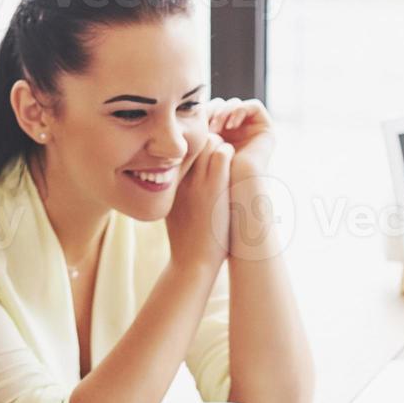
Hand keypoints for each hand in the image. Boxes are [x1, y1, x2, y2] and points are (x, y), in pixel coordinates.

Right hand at [167, 133, 233, 274]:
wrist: (193, 261)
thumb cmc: (186, 241)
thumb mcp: (172, 211)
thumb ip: (176, 192)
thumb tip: (178, 181)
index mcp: (169, 181)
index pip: (179, 150)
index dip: (191, 148)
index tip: (201, 156)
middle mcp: (181, 177)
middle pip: (192, 142)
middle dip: (205, 141)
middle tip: (217, 152)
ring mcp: (198, 180)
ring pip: (208, 142)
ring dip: (219, 145)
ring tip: (226, 159)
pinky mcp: (215, 185)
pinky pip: (223, 153)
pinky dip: (230, 153)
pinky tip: (234, 164)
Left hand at [207, 97, 275, 179]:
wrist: (234, 184)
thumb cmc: (214, 169)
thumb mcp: (203, 142)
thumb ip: (201, 125)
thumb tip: (189, 106)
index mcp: (225, 133)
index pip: (215, 109)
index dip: (208, 111)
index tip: (199, 123)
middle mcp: (240, 130)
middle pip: (226, 105)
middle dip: (217, 111)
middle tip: (209, 126)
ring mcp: (254, 129)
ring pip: (238, 104)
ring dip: (226, 111)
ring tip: (217, 127)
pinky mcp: (267, 129)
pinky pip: (255, 106)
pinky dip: (240, 110)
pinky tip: (230, 126)